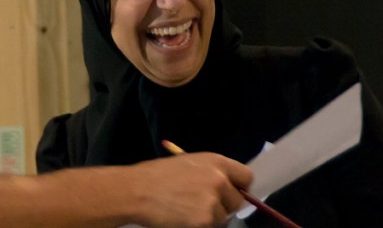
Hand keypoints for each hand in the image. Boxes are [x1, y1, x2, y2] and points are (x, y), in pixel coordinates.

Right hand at [129, 152, 251, 227]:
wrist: (137, 191)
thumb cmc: (156, 175)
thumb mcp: (187, 163)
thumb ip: (209, 173)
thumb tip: (226, 187)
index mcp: (216, 162)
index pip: (246, 177)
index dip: (239, 187)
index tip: (232, 193)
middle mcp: (219, 181)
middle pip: (237, 201)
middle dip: (224, 205)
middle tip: (204, 205)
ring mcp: (213, 202)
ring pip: (222, 218)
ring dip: (209, 217)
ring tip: (186, 210)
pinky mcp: (204, 221)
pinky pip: (209, 227)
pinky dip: (198, 225)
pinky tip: (181, 218)